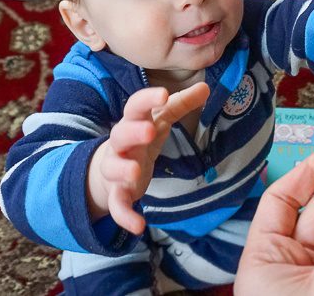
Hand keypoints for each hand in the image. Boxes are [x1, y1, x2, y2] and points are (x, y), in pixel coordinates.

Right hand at [87, 82, 209, 233]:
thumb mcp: (159, 120)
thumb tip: (205, 86)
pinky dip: (125, 216)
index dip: (147, 99)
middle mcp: (121, 144)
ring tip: (136, 173)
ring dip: (123, 170)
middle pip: (121, 134)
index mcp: (133, 122)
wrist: (108, 170)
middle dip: (133, 132)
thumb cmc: (140, 139)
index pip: (135, 106)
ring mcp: (116, 169)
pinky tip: (139, 226)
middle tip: (149, 131)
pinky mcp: (117, 193)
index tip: (162, 94)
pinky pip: (117, 204)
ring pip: (114, 167)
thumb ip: (181, 104)